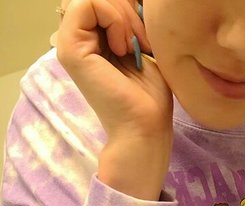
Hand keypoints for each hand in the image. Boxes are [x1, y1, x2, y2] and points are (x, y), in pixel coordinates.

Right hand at [57, 0, 172, 138]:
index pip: (99, 0)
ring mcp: (69, 44)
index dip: (125, 8)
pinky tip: (123, 47)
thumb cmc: (149, 96)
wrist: (144, 127)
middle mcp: (77, 40)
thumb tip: (133, 0)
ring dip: (120, 13)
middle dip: (124, 7)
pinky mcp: (70, 49)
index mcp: (91, 39)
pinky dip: (113, 18)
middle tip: (141, 40)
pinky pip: (86, 4)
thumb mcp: (141, 45)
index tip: (144, 36)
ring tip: (132, 45)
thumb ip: (128, 20)